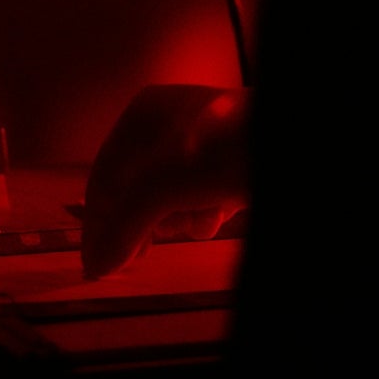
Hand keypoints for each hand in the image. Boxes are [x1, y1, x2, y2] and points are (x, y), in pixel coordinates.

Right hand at [80, 84, 249, 279]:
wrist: (282, 144)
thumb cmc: (221, 147)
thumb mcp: (162, 184)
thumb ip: (124, 225)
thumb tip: (96, 264)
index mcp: (143, 114)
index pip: (104, 175)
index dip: (98, 221)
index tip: (96, 262)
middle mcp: (167, 126)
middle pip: (135, 191)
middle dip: (144, 222)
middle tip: (142, 254)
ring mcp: (197, 147)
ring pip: (168, 200)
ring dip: (179, 219)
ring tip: (196, 220)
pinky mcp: (223, 169)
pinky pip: (198, 201)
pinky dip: (204, 214)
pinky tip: (218, 214)